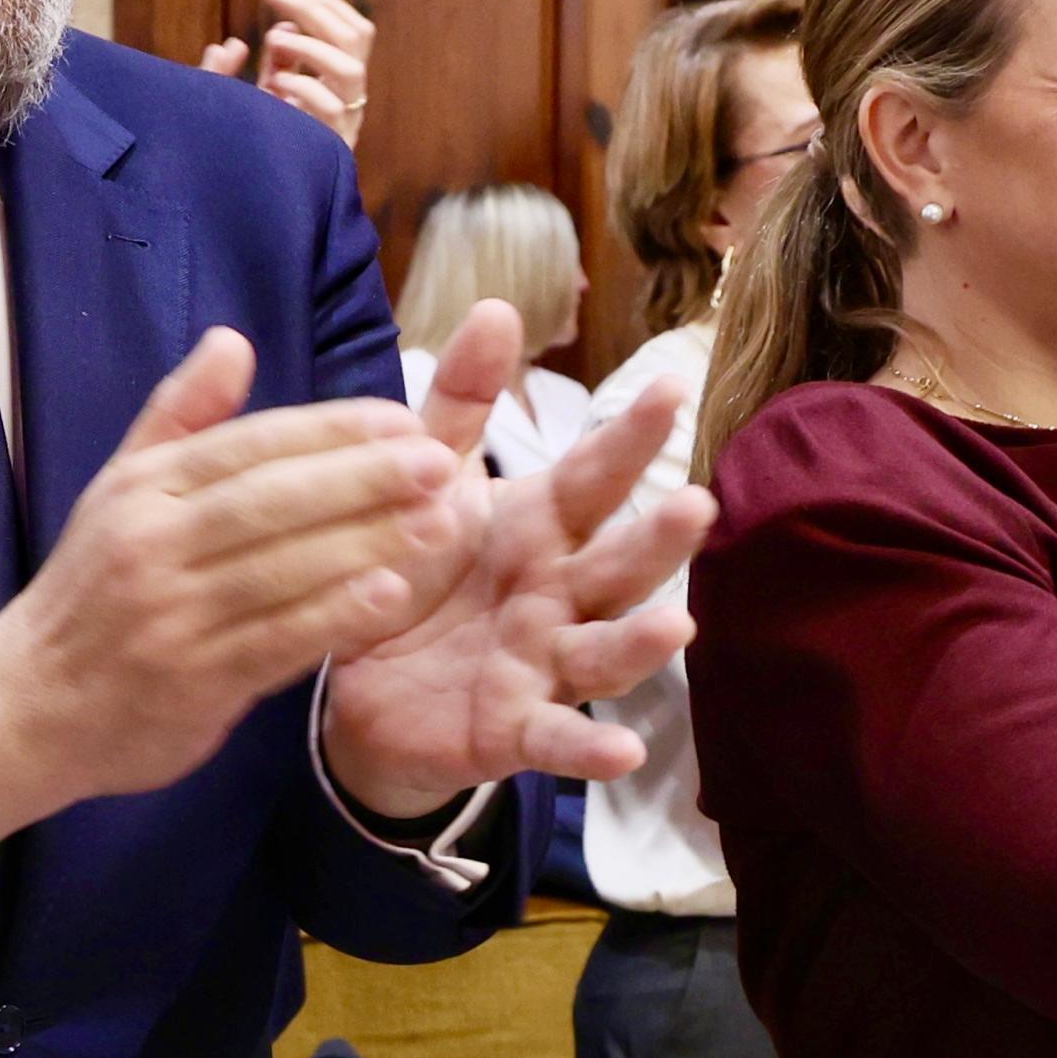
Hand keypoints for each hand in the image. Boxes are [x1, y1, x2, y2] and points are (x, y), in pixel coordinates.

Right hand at [0, 330, 464, 853]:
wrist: (28, 706)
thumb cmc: (92, 591)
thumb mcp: (118, 490)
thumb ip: (182, 416)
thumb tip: (233, 339)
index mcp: (143, 490)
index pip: (248, 446)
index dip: (330, 431)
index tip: (402, 418)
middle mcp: (153, 545)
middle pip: (271, 501)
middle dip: (363, 478)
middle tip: (441, 461)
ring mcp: (172, 616)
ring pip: (281, 569)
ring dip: (366, 543)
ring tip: (440, 520)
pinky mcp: (192, 682)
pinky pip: (275, 642)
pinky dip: (334, 618)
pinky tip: (391, 597)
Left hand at [199, 0, 372, 147]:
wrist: (250, 207)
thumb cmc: (239, 152)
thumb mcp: (230, 110)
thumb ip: (228, 78)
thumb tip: (232, 45)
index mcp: (327, 80)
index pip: (349, 30)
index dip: (322, 5)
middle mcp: (341, 97)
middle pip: (355, 38)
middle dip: (314, 11)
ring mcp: (341, 122)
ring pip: (351, 71)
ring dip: (312, 48)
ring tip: (274, 43)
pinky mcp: (332, 147)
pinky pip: (333, 110)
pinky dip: (305, 89)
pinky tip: (277, 90)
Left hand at [321, 302, 712, 818]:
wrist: (360, 686)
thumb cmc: (417, 570)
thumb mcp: (430, 480)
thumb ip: (460, 402)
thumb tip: (500, 306)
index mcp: (541, 527)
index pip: (593, 475)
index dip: (629, 437)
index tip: (668, 385)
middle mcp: (560, 594)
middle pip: (618, 563)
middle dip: (657, 538)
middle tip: (696, 503)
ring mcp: (545, 664)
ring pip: (606, 649)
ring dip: (643, 641)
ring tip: (679, 625)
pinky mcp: (514, 728)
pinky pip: (557, 737)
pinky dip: (589, 748)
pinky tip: (625, 752)